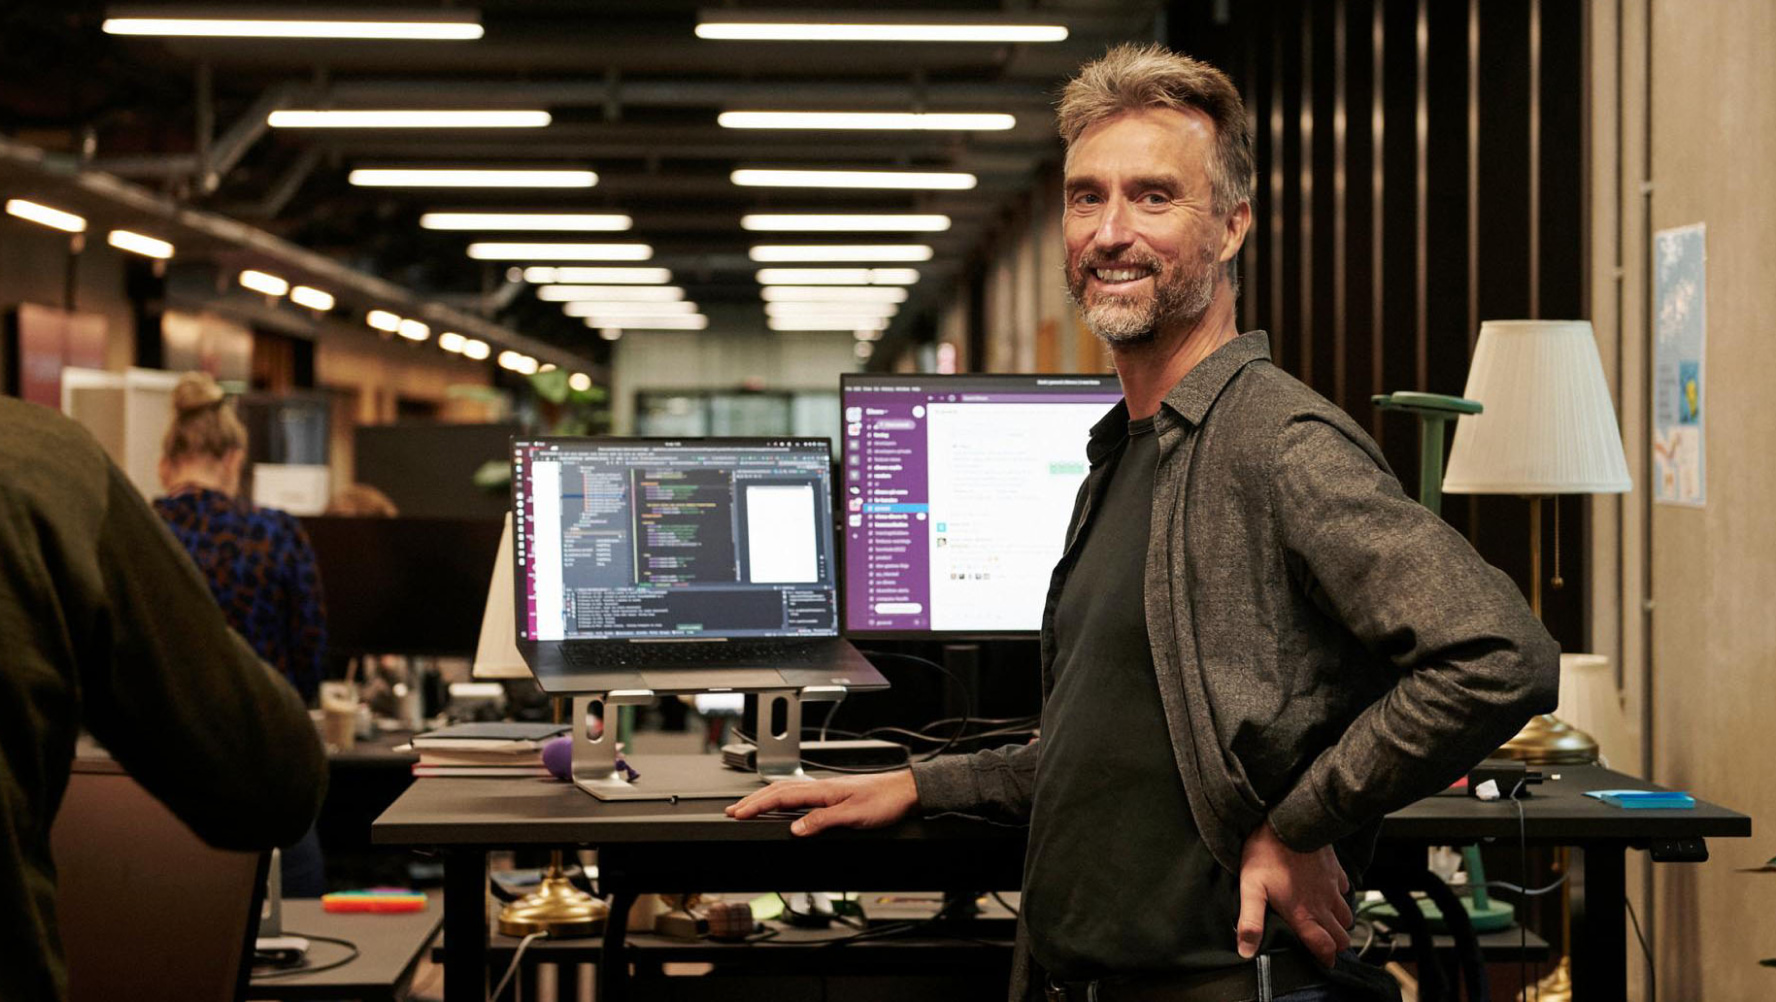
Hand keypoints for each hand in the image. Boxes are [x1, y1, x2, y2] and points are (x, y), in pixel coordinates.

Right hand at [724, 770, 918, 835]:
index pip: (781, 797)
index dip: (757, 805)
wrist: (906, 793)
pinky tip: (780, 805)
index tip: (738, 813)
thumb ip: (822, 821)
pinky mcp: (833, 795)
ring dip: (764, 798)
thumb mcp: (853, 816)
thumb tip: (795, 830)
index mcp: (822, 790)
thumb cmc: (886, 802)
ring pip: (787, 791)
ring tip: (748, 807)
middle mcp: (821, 787)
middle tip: (732, 810)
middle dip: (752, 800)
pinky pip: (799, 794)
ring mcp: (826, 790)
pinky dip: (781, 799)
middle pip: (778, 791)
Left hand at [1236, 820, 1353, 967]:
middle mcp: (1323, 905)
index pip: (1325, 948)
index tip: (1322, 963)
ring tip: (1326, 922)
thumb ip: (1251, 921)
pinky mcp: (1335, 870)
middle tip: (1324, 944)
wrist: (1288, 821)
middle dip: (1336, 945)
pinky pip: (1346, 890)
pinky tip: (1328, 892)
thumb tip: (1246, 951)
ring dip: (1340, 923)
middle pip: (1341, 937)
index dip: (1326, 959)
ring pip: (1347, 916)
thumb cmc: (1266, 854)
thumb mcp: (1251, 888)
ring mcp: (1332, 887)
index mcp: (1304, 914)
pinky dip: (1341, 897)